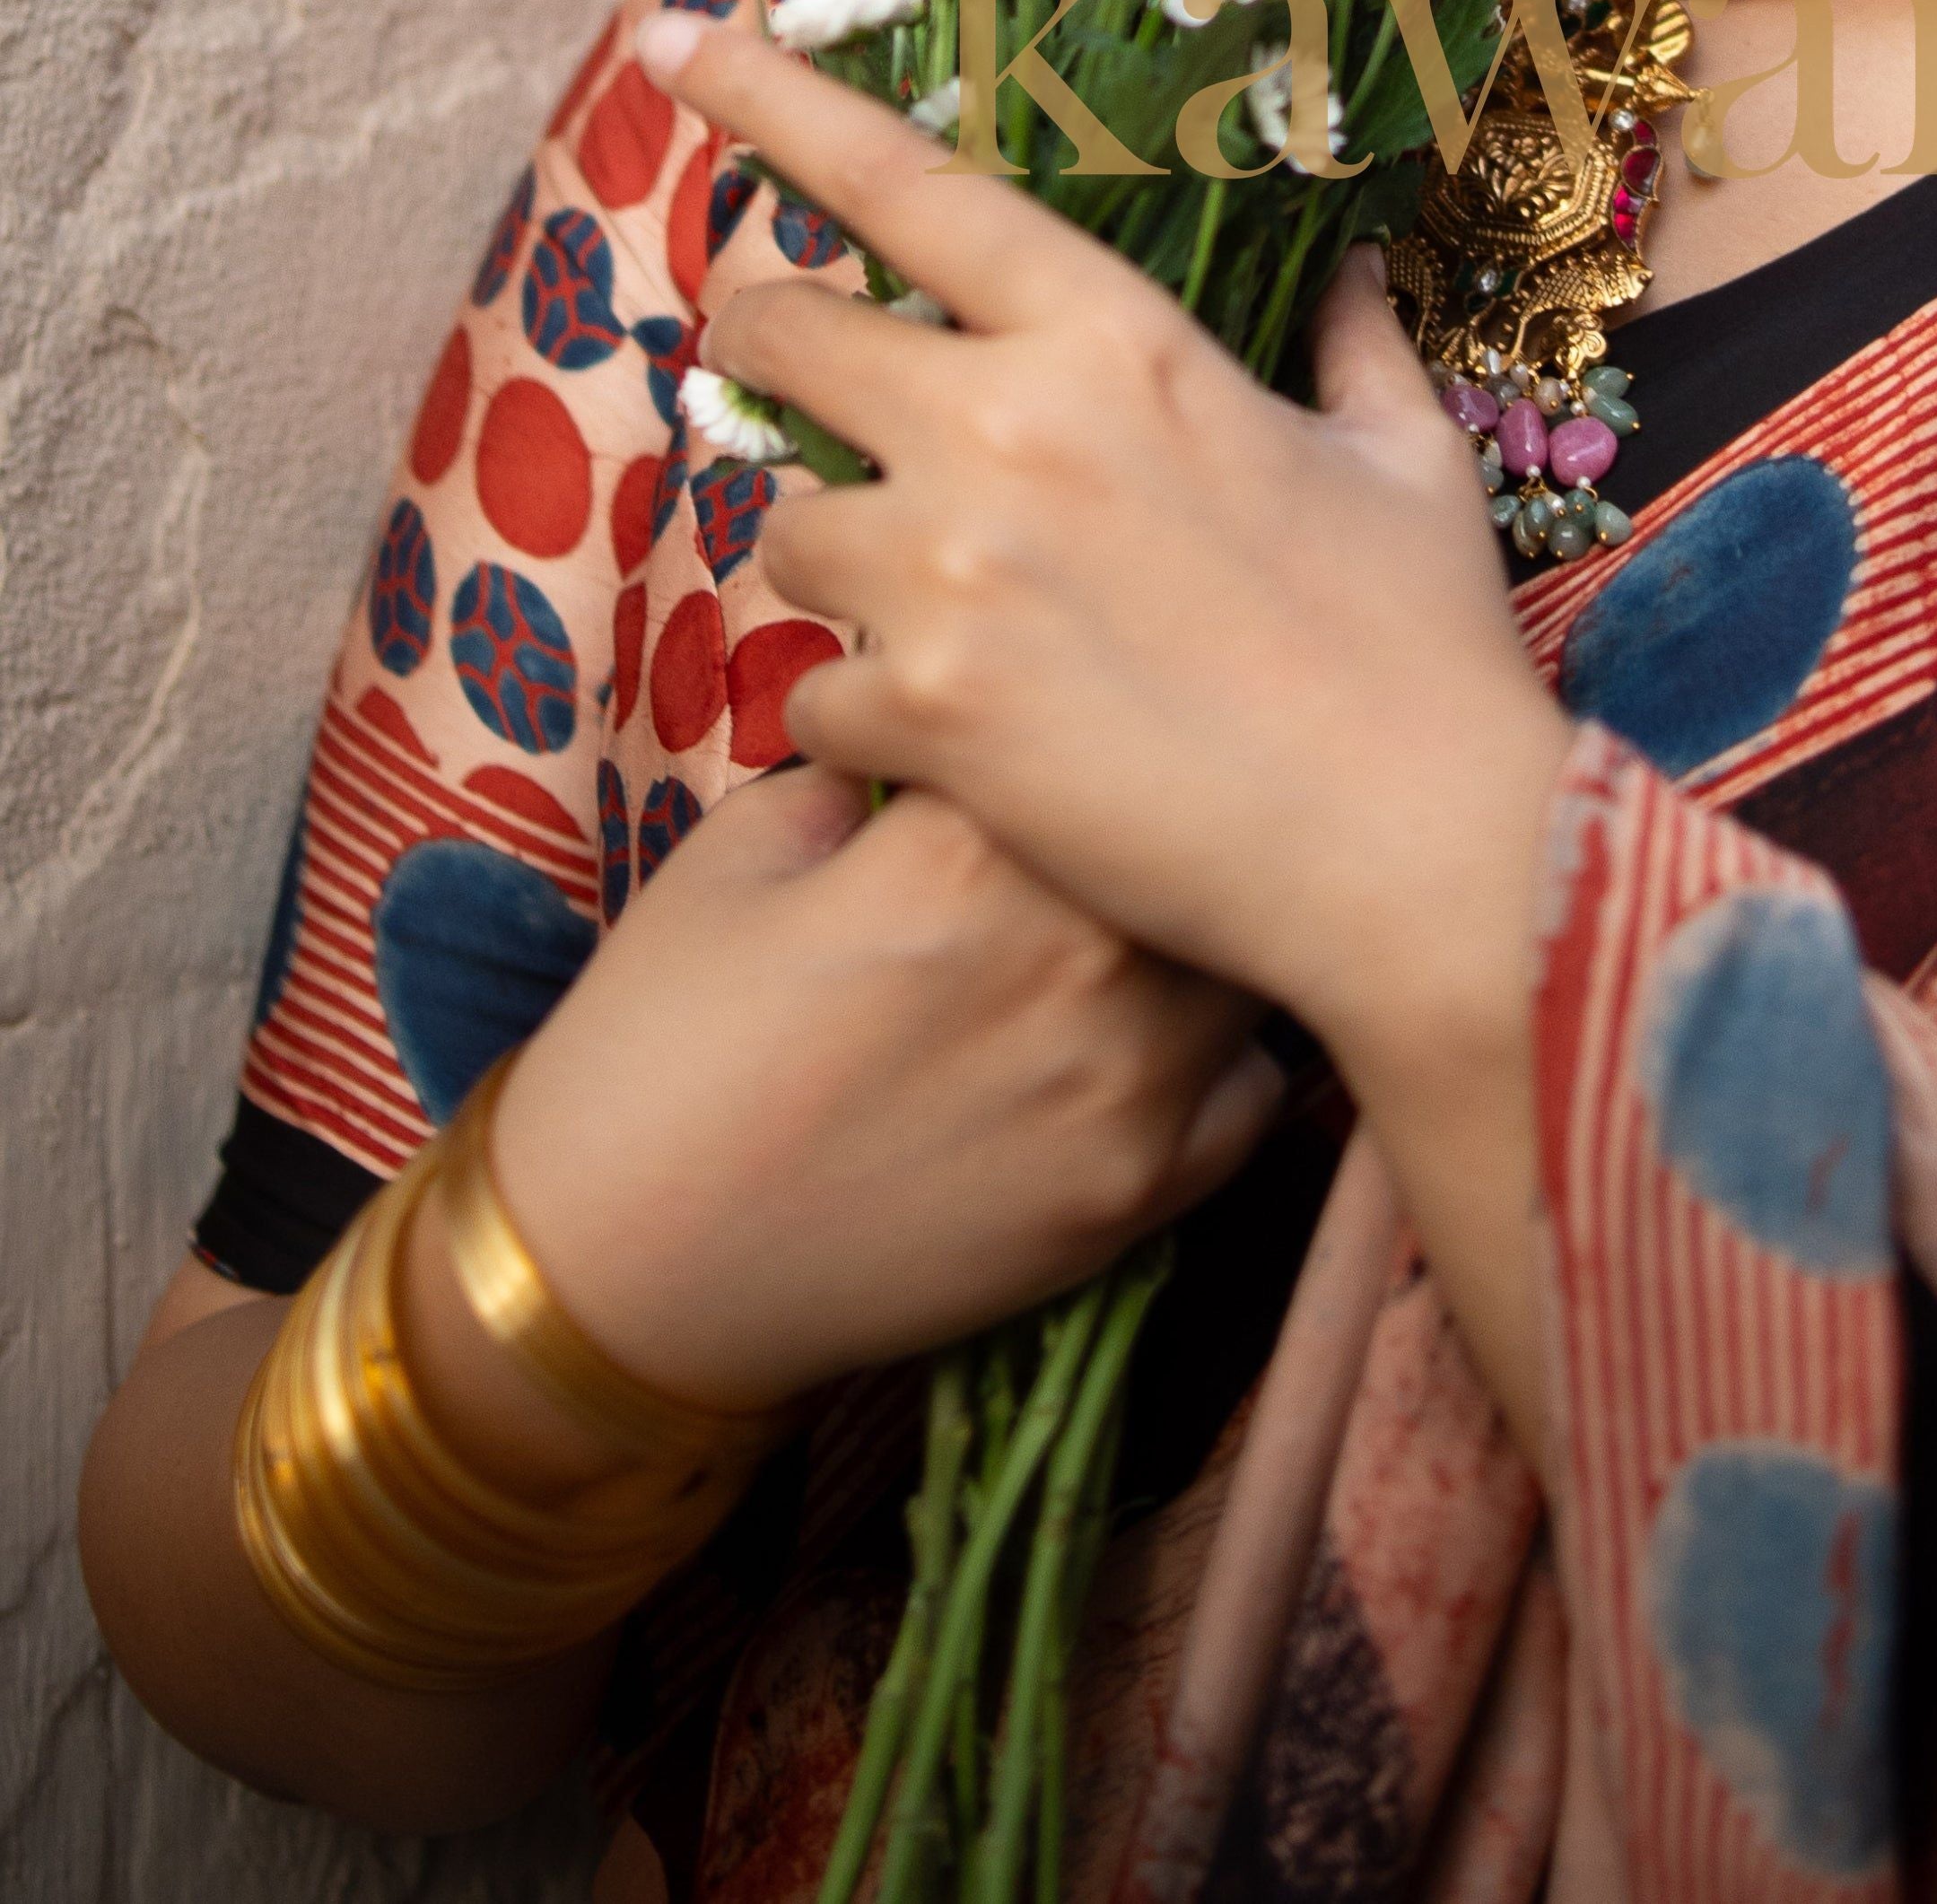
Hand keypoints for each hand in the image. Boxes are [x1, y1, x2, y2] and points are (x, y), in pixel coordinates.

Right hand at [489, 765, 1279, 1411]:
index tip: (1050, 733)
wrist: (621, 1275)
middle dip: (1164, 817)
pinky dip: (1221, 1058)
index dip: (1077, 720)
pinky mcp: (1143, 1194)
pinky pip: (1256, 1089)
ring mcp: (1127, 1081)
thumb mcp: (742, 846)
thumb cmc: (660, 1043)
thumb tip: (975, 732)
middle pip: (1200, 832)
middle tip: (1119, 822)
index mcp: (970, 842)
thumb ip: (878, 764)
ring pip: (1246, 954)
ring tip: (1142, 925)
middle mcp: (1077, 951)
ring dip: (1207, 929)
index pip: (1096, 721)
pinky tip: (1147, 1048)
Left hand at [632, 11, 1574, 1454]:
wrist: (1421, 852)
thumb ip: (1353, 344)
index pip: (906, 183)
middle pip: (779, 335)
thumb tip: (1351, 266)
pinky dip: (858, 720)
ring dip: (829, 556)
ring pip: (777, 526)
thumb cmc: (1426, 647)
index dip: (777, 104)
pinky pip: (806, 695)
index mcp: (1116, 339)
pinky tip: (944, 750)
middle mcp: (1004, 429)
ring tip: (920, 609)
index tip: (683, 42)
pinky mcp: (921, 718)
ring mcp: (947, 575)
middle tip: (799, 387)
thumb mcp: (1405, 460)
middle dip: (767, 346)